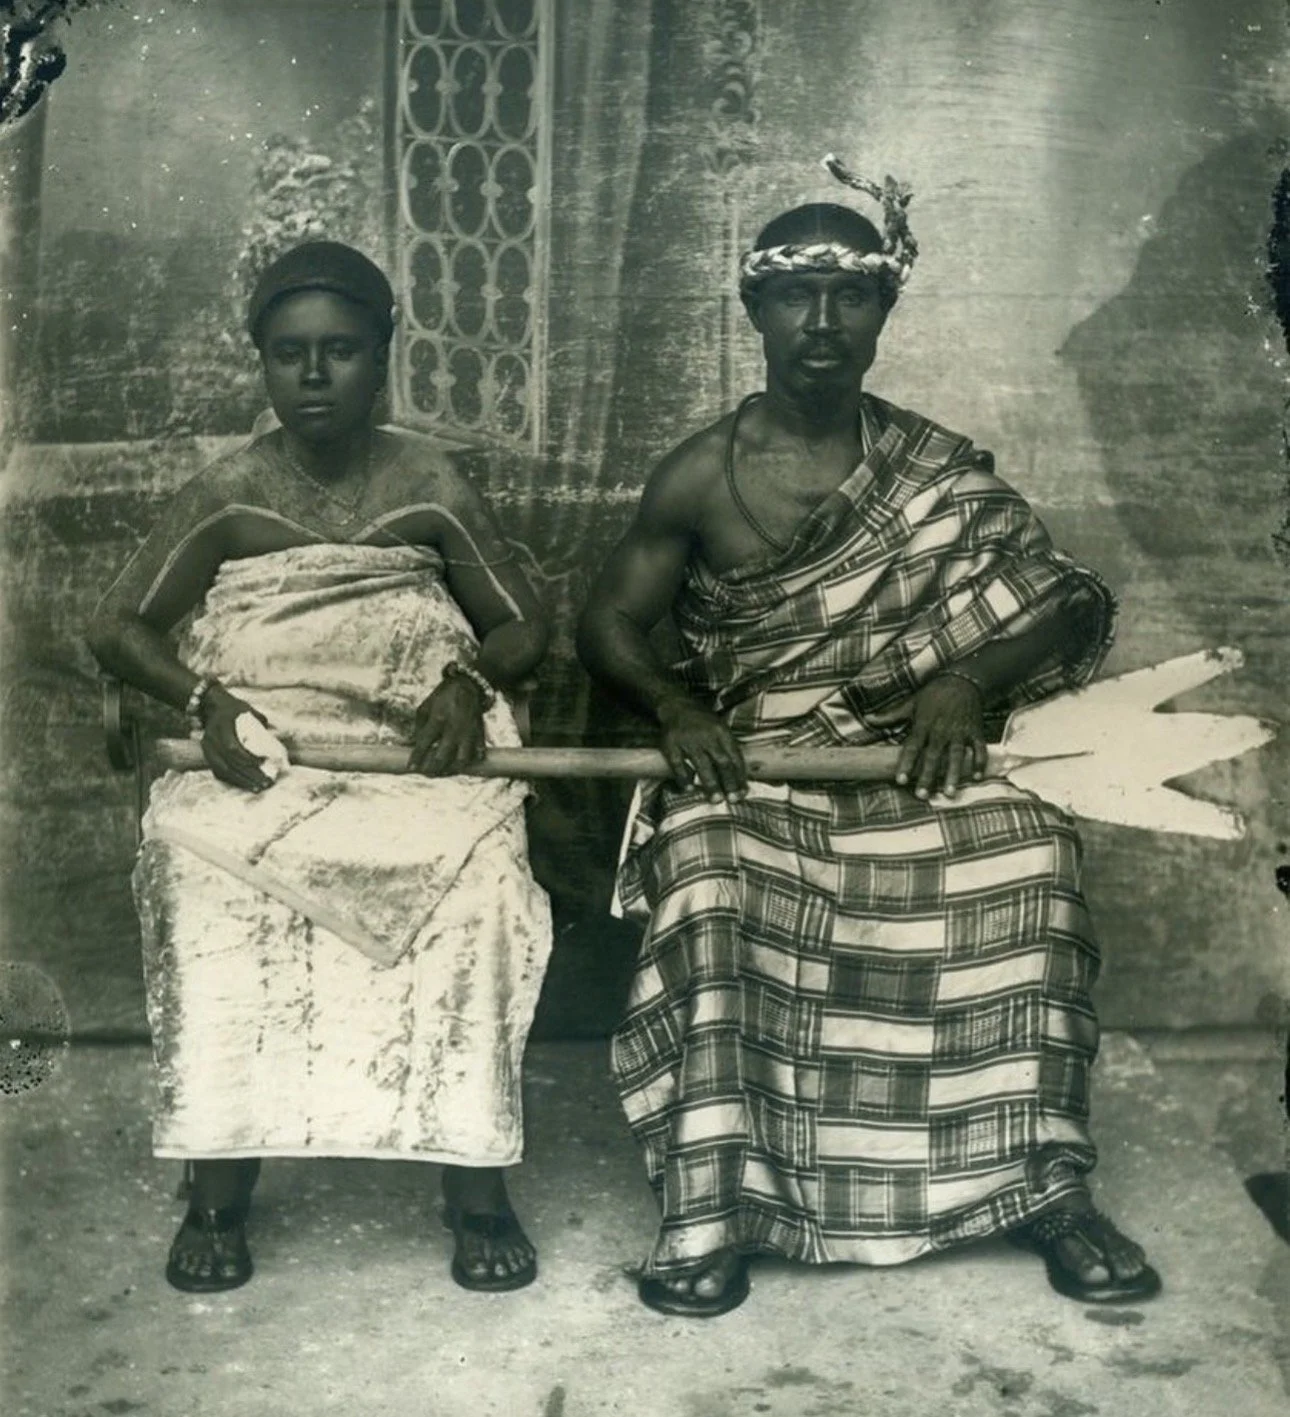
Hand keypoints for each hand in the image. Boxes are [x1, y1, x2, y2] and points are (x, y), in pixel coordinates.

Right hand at [199, 688, 274, 792]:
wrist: (210, 706)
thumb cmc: (233, 709)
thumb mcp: (246, 709)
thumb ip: (259, 720)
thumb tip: (275, 734)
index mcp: (222, 725)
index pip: (232, 747)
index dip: (247, 758)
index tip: (263, 763)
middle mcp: (211, 738)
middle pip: (229, 762)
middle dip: (249, 775)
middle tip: (266, 783)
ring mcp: (207, 748)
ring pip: (223, 770)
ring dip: (241, 781)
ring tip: (258, 788)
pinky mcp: (207, 755)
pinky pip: (218, 772)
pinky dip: (232, 780)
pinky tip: (245, 785)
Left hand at [409, 676, 485, 775]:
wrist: (468, 685)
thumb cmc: (442, 697)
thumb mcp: (425, 708)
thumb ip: (417, 728)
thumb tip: (409, 745)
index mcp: (437, 719)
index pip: (424, 744)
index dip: (417, 758)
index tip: (411, 768)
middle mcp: (454, 728)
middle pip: (442, 757)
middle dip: (433, 770)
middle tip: (427, 773)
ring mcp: (468, 733)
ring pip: (462, 760)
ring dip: (451, 770)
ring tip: (444, 771)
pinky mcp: (480, 734)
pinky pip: (478, 753)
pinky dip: (471, 762)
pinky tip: (462, 763)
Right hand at [656, 697, 746, 800]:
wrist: (677, 705)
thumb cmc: (702, 721)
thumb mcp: (720, 728)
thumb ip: (728, 748)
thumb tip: (740, 776)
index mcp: (722, 732)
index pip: (735, 757)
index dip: (740, 776)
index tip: (743, 792)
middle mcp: (707, 736)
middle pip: (722, 762)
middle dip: (729, 783)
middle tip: (733, 799)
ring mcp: (688, 740)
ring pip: (702, 765)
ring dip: (711, 784)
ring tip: (716, 800)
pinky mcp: (671, 745)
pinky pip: (678, 764)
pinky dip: (684, 778)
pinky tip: (689, 789)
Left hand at [870, 675, 987, 799]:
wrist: (962, 681)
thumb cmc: (933, 694)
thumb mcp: (910, 703)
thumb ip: (890, 715)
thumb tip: (867, 718)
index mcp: (923, 725)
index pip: (912, 747)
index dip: (906, 764)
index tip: (901, 780)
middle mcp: (941, 731)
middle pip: (933, 756)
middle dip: (928, 776)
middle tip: (923, 795)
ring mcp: (959, 732)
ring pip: (956, 756)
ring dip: (953, 774)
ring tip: (949, 792)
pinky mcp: (975, 731)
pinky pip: (979, 749)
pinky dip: (980, 763)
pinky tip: (977, 778)